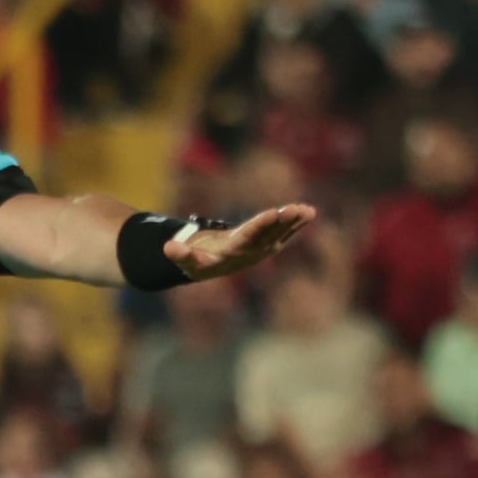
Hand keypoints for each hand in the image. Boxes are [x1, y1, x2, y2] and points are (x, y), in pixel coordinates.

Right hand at [169, 202, 316, 282]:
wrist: (210, 268)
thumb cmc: (196, 260)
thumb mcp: (186, 260)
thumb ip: (180, 255)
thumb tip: (168, 247)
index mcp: (231, 253)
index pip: (247, 237)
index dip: (260, 225)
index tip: (273, 213)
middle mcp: (250, 253)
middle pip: (267, 235)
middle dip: (281, 222)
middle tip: (295, 209)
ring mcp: (261, 250)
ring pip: (279, 234)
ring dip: (293, 222)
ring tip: (308, 211)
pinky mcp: (268, 244)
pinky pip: (284, 233)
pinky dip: (296, 223)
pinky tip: (309, 212)